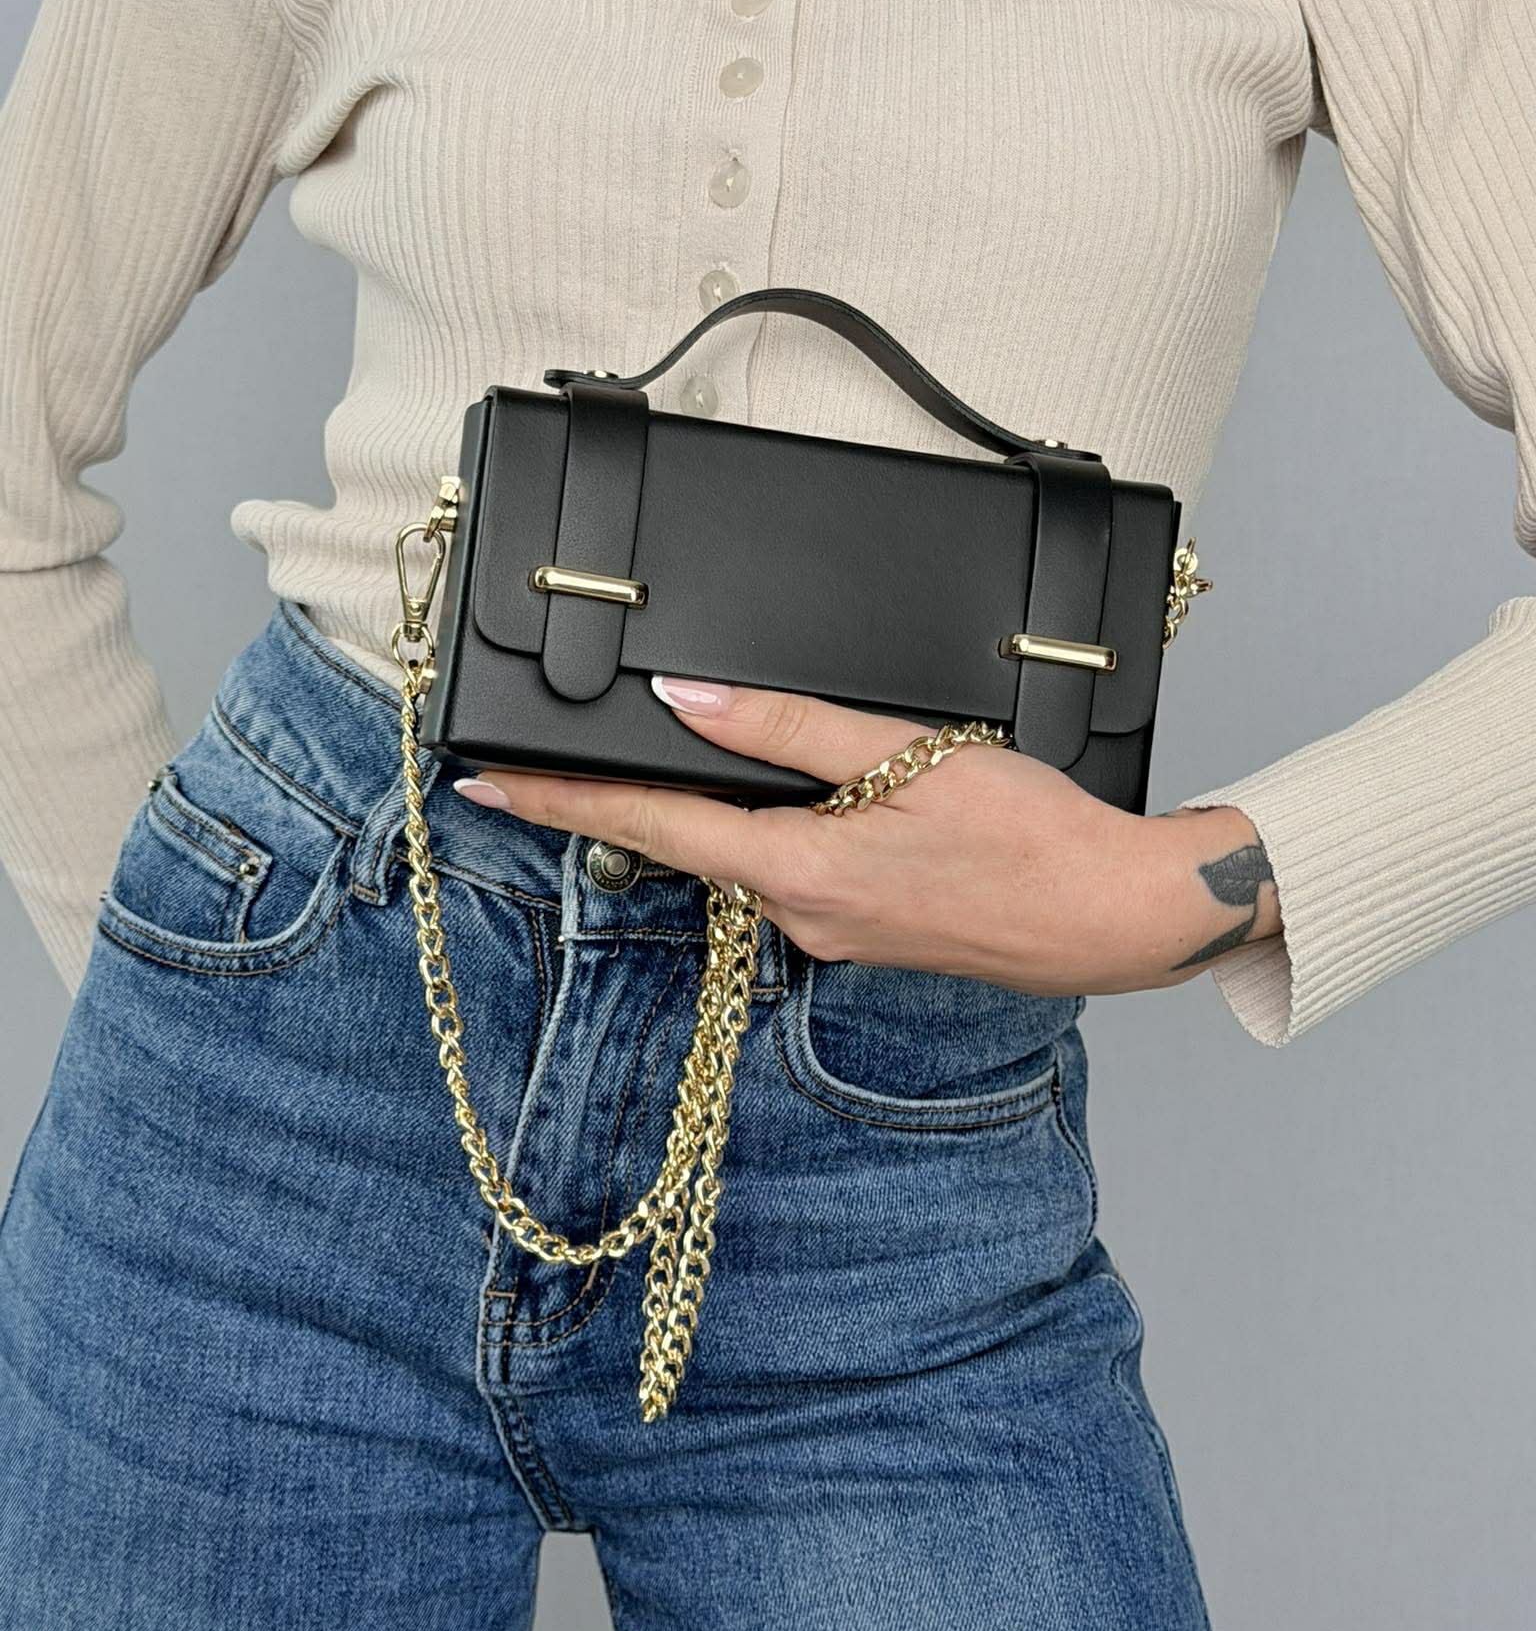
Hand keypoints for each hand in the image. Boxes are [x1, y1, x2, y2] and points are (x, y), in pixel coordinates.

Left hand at [452, 677, 1281, 997]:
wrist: (1117, 918)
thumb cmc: (1031, 837)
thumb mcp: (906, 759)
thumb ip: (790, 729)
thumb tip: (691, 700)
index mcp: (799, 871)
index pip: (650, 826)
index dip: (559, 801)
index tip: (482, 787)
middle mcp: (805, 914)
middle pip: (687, 847)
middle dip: (618, 807)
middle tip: (541, 768)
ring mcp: (840, 930)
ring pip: (744, 857)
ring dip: (702, 818)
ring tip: (663, 767)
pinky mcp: (875, 929)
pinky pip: (796, 870)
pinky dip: (769, 833)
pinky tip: (793, 801)